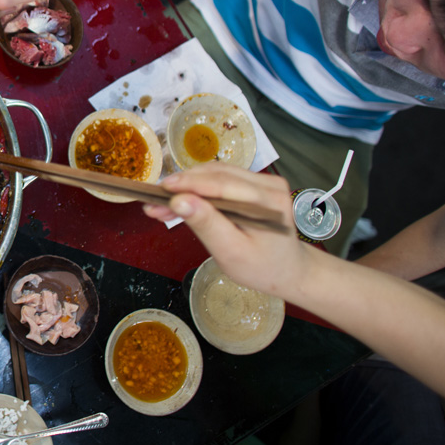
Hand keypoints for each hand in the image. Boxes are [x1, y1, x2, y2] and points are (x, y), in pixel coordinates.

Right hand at [142, 164, 306, 297]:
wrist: (289, 270)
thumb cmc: (262, 268)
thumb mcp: (231, 253)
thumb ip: (206, 224)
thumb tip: (180, 201)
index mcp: (269, 203)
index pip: (223, 184)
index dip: (189, 184)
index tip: (161, 189)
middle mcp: (270, 185)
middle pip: (218, 175)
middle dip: (183, 185)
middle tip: (155, 200)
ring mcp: (265, 181)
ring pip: (218, 173)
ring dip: (188, 184)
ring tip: (164, 201)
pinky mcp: (257, 184)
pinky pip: (223, 178)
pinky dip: (200, 187)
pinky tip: (182, 199)